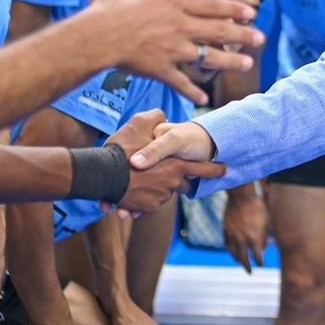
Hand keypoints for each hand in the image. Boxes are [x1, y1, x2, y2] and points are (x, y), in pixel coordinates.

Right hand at [86, 0, 261, 104]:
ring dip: (230, 61)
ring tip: (247, 64)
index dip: (233, 10)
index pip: (211, 5)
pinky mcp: (161, 69)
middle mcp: (179, 25)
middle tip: (260, 39)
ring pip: (208, 57)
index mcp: (172, 2)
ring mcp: (173, 49)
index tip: (250, 13)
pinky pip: (182, 82)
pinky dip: (193, 91)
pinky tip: (205, 99)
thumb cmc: (106, 6)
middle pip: (218, 31)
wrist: (97, 36)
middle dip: (242, 35)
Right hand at [107, 111, 226, 212]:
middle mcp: (171, 183)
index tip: (226, 171)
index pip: (201, 169)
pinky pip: (148, 203)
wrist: (99, 176)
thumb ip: (154, 119)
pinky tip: (130, 190)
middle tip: (166, 174)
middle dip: (179, 181)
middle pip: (182, 184)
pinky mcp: (146, 208)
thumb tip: (162, 116)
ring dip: (154, 189)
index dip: (214, 170)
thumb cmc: (119, 150)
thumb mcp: (138, 124)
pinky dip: (142, 199)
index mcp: (175, 165)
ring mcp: (159, 198)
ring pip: (163, 193)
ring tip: (138, 181)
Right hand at [223, 186, 270, 272]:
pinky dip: (230, 250)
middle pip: (244, 259)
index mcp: (254, 238)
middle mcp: (242, 239)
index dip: (260, 263)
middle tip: (249, 272)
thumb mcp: (266, 222)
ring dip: (237, 260)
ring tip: (241, 263)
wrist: (241, 196)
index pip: (258, 257)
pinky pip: (227, 244)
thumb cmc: (258, 207)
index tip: (262, 265)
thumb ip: (265, 237)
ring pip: (233, 253)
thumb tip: (264, 248)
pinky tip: (232, 252)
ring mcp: (232, 235)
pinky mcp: (226, 229)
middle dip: (247, 267)